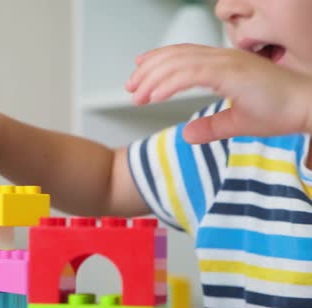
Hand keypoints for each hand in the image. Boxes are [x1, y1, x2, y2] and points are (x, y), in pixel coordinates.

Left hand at [126, 44, 311, 143]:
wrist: (308, 109)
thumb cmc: (281, 111)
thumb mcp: (237, 122)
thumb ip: (211, 127)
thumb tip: (186, 134)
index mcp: (224, 64)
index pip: (183, 55)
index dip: (158, 61)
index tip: (137, 73)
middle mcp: (224, 58)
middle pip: (176, 56)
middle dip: (149, 71)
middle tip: (131, 88)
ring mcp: (228, 62)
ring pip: (179, 63)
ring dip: (153, 79)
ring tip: (139, 95)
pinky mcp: (232, 72)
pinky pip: (193, 73)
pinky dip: (170, 83)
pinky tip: (155, 96)